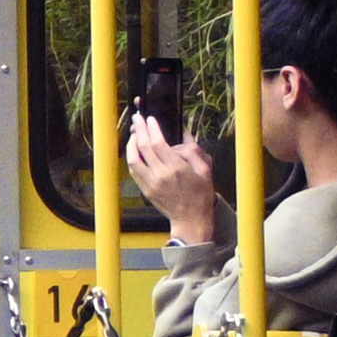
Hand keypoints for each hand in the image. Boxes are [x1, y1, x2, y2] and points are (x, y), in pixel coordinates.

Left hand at [126, 114, 223, 239]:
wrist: (191, 218)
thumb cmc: (201, 193)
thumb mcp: (205, 169)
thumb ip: (193, 150)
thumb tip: (183, 133)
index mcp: (177, 168)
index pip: (158, 143)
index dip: (152, 129)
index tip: (150, 119)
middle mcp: (160, 175)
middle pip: (143, 147)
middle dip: (139, 130)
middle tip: (137, 118)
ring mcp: (150, 183)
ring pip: (133, 158)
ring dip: (131, 143)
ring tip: (134, 133)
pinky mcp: (144, 189)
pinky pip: (133, 170)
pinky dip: (132, 157)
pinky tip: (135, 150)